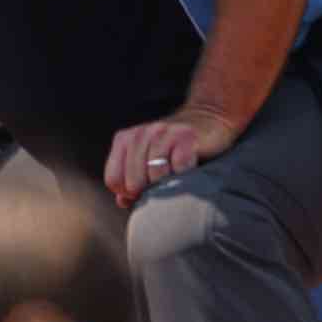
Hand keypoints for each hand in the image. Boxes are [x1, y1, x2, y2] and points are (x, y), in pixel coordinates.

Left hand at [101, 102, 244, 206]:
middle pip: (132, 182)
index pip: (113, 180)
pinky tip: (188, 170)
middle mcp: (140, 133)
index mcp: (124, 139)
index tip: (142, 192)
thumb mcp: (147, 160)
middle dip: (147, 192)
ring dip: (166, 184)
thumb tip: (122, 201)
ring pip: (155, 174)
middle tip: (161, 187)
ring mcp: (163, 132)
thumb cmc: (174, 148)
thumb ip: (131, 179)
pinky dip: (184, 174)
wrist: (208, 119)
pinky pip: (179, 166)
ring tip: (175, 178)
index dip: (127, 193)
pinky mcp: (186, 136)